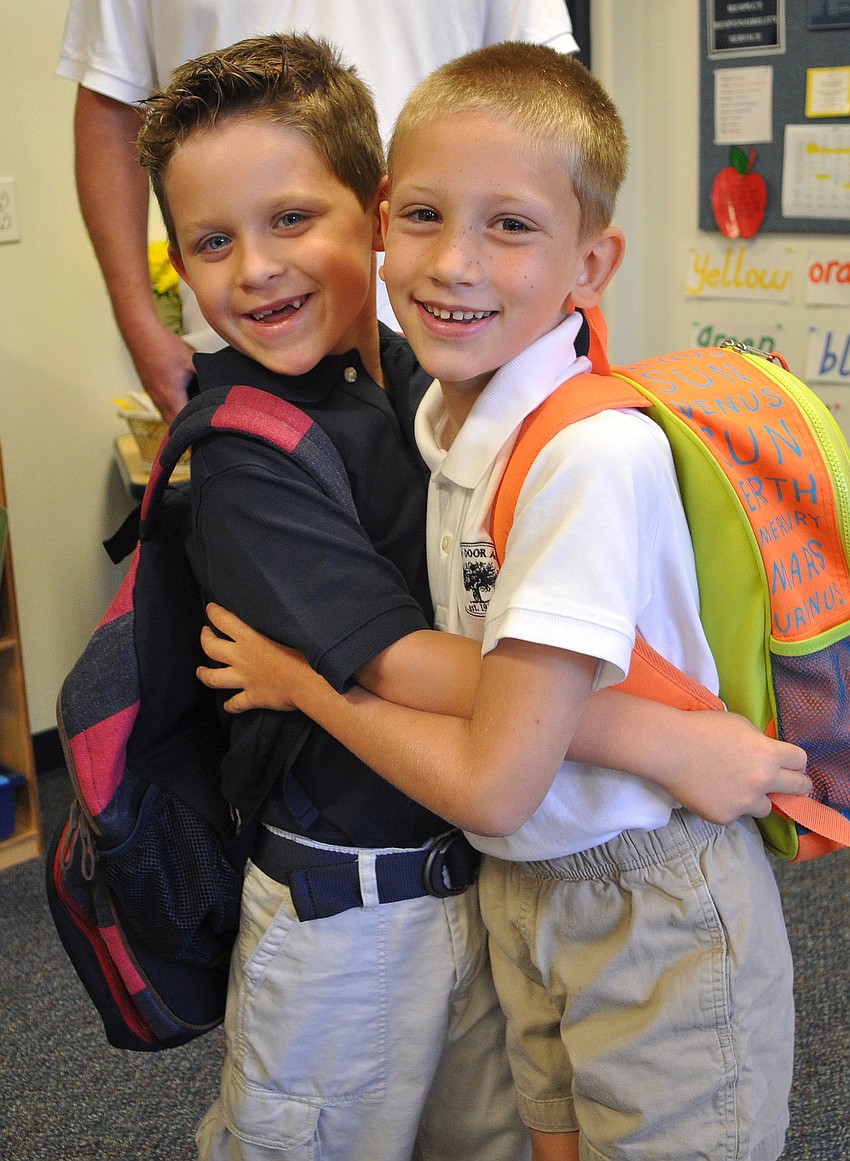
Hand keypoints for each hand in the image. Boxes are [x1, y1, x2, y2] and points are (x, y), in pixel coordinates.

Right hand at [126, 320, 195, 421]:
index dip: (193, 430)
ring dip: (176, 417)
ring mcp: (152, 394)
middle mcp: (159, 399)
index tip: (204, 430)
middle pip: (172, 425)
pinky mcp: (149, 388)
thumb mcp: (192, 361)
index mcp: (171, 396)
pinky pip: (160, 405)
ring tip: (191, 414)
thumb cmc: (163, 346)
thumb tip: (216, 385)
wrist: (141, 334)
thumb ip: (204, 376)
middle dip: (185, 427)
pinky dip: (169, 408)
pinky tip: (179, 399)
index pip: (182, 424)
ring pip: (165, 415)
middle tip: (199, 424)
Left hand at [197, 603, 311, 713]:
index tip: (210, 608)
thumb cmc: (305, 653)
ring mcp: (244, 679)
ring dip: (204, 675)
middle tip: (205, 633)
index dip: (213, 613)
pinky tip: (229, 706)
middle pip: (211, 648)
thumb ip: (276, 624)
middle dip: (204, 639)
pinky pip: (236, 704)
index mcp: (250, 638)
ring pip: (214, 678)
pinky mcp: (252, 697)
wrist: (309, 683)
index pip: (223, 620)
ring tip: (199, 672)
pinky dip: (231, 706)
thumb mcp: (288, 629)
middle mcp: (241, 657)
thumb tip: (278, 616)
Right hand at [659, 710, 809, 823]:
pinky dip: (728, 805)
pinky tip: (711, 791)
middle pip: (798, 787)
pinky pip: (736, 813)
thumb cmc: (701, 728)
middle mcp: (763, 781)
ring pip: (766, 807)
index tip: (790, 764)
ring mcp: (745, 802)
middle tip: (787, 785)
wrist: (668, 749)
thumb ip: (759, 743)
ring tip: (735, 787)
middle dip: (795, 784)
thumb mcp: (740, 725)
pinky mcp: (726, 817)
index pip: (801, 760)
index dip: (795, 761)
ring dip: (756, 798)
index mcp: (769, 754)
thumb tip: (766, 755)